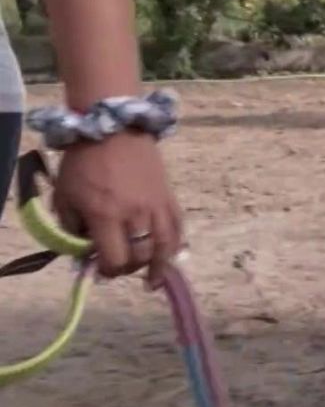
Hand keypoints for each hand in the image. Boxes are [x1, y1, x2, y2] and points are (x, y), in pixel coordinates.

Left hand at [52, 131, 182, 288]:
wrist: (113, 129)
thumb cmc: (83, 162)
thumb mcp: (64, 196)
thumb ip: (71, 228)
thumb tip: (86, 249)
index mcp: (106, 215)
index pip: (115, 260)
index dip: (108, 271)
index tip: (101, 269)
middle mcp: (136, 215)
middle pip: (141, 257)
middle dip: (130, 268)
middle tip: (121, 266)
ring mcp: (157, 206)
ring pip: (166, 247)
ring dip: (160, 266)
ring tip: (155, 278)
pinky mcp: (169, 197)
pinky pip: (178, 228)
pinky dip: (175, 245)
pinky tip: (169, 254)